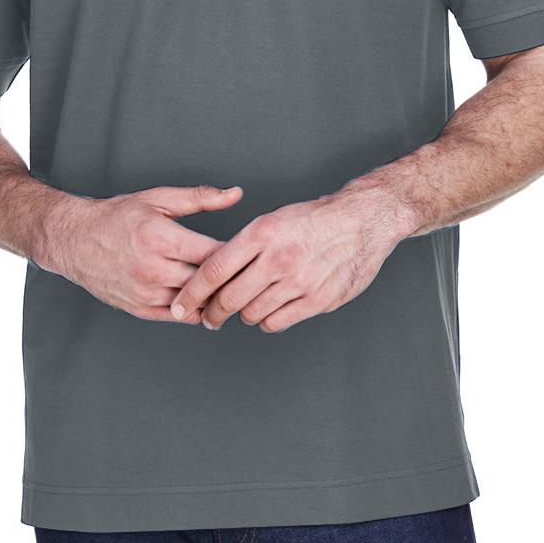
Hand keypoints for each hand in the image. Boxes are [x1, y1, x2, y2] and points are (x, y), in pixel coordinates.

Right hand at [38, 182, 243, 321]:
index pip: (213, 254)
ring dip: (214, 297)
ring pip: (195, 303)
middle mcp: (152, 269)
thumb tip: (235, 194)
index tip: (250, 251)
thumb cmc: (117, 216)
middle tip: (249, 272)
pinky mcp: (139, 308)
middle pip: (206, 282)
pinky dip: (195, 309)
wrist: (74, 240)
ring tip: (231, 287)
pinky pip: (178, 316)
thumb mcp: (158, 199)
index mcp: (159, 238)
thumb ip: (200, 198)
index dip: (237, 255)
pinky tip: (206, 298)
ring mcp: (145, 293)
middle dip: (230, 278)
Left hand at [170, 181, 412, 332]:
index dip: (192, 293)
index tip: (181, 305)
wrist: (362, 221)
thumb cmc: (312, 220)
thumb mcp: (272, 221)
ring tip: (244, 307)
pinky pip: (276, 322)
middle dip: (211, 313)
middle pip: (229, 299)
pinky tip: (268, 311)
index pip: (214, 270)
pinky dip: (266, 321)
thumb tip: (211, 276)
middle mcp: (278, 258)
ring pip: (251, 314)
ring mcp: (299, 281)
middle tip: (207, 317)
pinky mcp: (318, 299)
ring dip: (242, 315)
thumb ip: (243, 248)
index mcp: (262, 233)